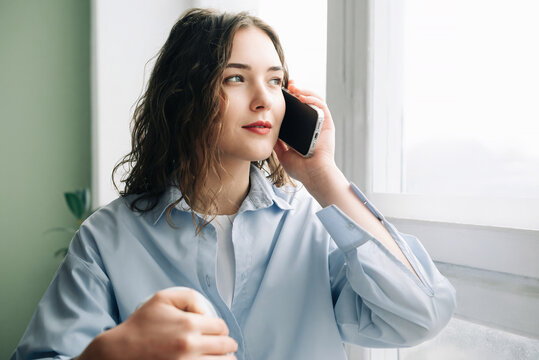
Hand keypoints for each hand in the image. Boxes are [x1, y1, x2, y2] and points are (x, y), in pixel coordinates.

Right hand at [78, 288, 237, 359]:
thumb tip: (206, 313)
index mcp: (189, 325)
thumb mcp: (163, 298)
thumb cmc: (140, 325)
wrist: (119, 352)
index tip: (216, 331)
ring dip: (224, 358)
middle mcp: (190, 346)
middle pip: (226, 346)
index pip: (222, 328)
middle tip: (223, 345)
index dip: (220, 328)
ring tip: (220, 356)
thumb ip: (190, 297)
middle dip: (226, 344)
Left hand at [273, 81, 338, 187]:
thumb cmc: (301, 169)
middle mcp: (313, 126)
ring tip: (294, 87)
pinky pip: (322, 107)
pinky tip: (302, 97)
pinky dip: (313, 99)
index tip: (281, 94)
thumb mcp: (283, 154)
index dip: (291, 101)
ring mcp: (321, 125)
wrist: (313, 175)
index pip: (298, 112)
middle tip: (288, 85)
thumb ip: (277, 144)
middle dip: (298, 91)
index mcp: (303, 132)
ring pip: (315, 101)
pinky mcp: (328, 124)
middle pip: (307, 103)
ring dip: (305, 91)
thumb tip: (267, 134)